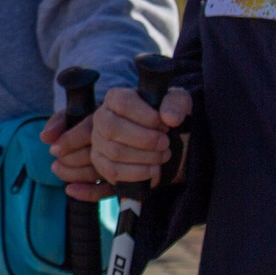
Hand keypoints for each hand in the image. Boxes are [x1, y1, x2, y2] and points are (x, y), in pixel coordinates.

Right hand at [49, 84, 188, 201]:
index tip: (165, 125)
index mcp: (117, 98)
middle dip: (144, 140)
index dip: (146, 116)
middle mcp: (102, 118)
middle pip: (113, 129)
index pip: (123, 103)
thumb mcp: (178, 102)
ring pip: (113, 153)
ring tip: (162, 157)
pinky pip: (110, 172)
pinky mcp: (101, 163)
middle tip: (165, 144)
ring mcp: (98, 142)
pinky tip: (148, 173)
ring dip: (142, 159)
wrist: (166, 138)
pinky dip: (131, 176)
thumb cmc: (168, 116)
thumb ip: (176, 105)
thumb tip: (170, 118)